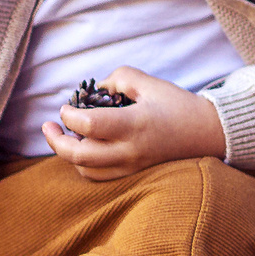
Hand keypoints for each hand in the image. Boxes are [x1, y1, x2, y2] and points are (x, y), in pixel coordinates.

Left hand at [42, 66, 227, 180]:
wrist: (207, 133)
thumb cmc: (178, 104)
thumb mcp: (148, 83)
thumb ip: (117, 79)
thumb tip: (93, 89)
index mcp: (134, 124)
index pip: (89, 126)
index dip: (69, 116)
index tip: (66, 106)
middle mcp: (130, 150)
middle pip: (80, 156)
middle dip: (56, 141)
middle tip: (48, 126)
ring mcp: (132, 166)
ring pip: (86, 170)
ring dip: (69, 154)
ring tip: (67, 135)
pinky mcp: (133, 174)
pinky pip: (100, 176)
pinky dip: (85, 164)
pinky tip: (84, 146)